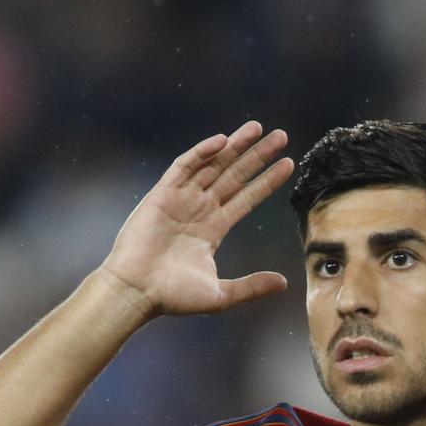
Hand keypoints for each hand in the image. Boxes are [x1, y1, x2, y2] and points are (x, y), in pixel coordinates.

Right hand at [102, 121, 294, 318]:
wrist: (137, 292)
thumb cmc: (173, 297)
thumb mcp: (221, 294)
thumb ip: (251, 286)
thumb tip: (284, 283)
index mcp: (213, 229)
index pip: (246, 198)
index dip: (266, 181)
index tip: (288, 164)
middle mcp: (199, 209)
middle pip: (234, 175)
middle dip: (256, 155)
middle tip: (281, 136)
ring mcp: (181, 199)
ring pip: (213, 165)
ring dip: (234, 146)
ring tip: (258, 128)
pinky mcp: (162, 194)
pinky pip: (184, 166)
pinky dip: (202, 152)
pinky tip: (223, 141)